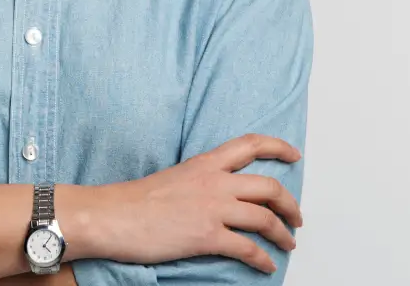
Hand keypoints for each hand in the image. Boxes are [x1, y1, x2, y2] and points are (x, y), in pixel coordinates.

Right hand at [84, 133, 303, 273]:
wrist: (112, 216)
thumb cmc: (135, 200)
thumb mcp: (176, 176)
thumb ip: (200, 180)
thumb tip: (216, 194)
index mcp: (206, 163)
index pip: (251, 144)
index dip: (278, 147)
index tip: (294, 156)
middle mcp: (216, 182)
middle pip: (269, 186)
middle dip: (290, 203)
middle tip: (297, 216)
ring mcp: (213, 209)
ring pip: (265, 218)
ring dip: (283, 233)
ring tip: (289, 243)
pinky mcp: (207, 236)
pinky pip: (248, 248)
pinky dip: (262, 258)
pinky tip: (266, 265)